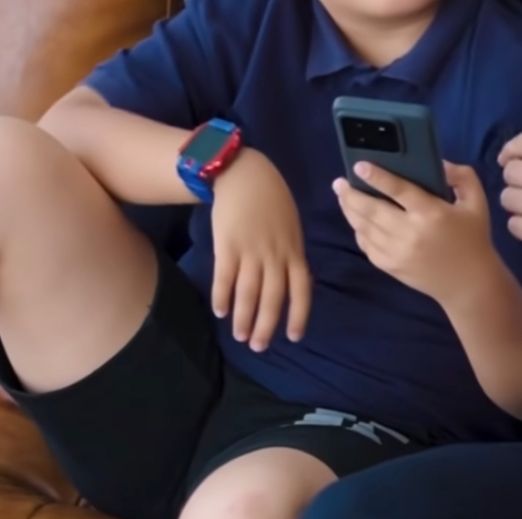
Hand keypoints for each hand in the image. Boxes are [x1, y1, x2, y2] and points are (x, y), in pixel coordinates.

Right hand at [210, 149, 311, 351]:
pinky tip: (220, 311)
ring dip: (244, 318)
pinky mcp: (227, 246)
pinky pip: (225, 278)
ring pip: (249, 293)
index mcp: (294, 249)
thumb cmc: (271, 199)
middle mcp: (275, 254)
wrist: (245, 174)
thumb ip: (291, 252)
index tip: (294, 337)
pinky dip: (222, 297)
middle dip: (266, 326)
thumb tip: (292, 281)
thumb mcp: (291, 225)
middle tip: (259, 347)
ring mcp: (251, 251)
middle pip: (273, 298)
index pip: (302, 289)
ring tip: (240, 336)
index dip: (299, 315)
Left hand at [333, 162, 499, 308]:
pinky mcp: (389, 266)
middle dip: (351, 194)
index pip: (399, 190)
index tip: (358, 165)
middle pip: (372, 210)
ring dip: (350, 210)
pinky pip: (366, 245)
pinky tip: (356, 220)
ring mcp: (396, 252)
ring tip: (342, 196)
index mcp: (431, 213)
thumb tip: (438, 164)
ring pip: (364, 227)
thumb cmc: (473, 238)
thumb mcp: (477, 202)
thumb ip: (462, 177)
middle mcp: (409, 232)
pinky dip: (358, 231)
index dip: (377, 177)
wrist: (468, 284)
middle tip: (339, 182)